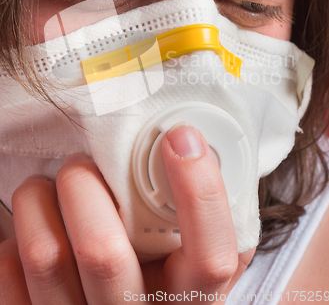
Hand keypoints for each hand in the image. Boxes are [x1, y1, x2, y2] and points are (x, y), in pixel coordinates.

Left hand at [0, 124, 254, 303]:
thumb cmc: (165, 280)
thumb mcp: (198, 255)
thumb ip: (205, 213)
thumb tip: (196, 142)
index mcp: (191, 297)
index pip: (210, 256)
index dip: (199, 190)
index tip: (180, 137)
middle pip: (102, 252)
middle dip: (83, 185)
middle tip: (82, 165)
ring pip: (45, 257)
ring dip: (39, 199)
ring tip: (47, 186)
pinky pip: (11, 273)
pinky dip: (18, 237)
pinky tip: (40, 227)